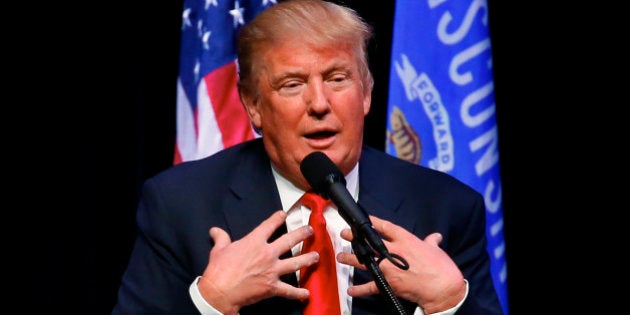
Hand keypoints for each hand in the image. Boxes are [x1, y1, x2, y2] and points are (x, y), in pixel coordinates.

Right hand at [197, 210, 318, 314]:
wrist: (219, 292)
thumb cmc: (218, 270)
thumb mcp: (219, 250)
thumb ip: (221, 238)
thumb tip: (215, 230)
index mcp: (254, 242)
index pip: (269, 225)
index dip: (278, 218)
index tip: (284, 214)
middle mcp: (267, 254)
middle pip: (289, 240)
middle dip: (302, 234)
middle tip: (310, 230)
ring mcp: (272, 270)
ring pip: (295, 263)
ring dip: (308, 259)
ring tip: (316, 256)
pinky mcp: (272, 287)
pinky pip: (289, 290)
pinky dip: (298, 293)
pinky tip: (306, 294)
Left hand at [336, 215, 466, 313]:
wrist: (442, 288)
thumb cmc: (441, 267)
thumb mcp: (436, 250)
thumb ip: (431, 242)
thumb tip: (435, 236)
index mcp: (405, 240)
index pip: (385, 227)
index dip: (372, 222)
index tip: (362, 219)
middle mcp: (393, 251)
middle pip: (369, 242)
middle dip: (355, 238)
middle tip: (345, 234)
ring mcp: (388, 268)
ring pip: (365, 261)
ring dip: (351, 259)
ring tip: (341, 256)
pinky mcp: (388, 283)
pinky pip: (370, 286)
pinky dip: (360, 289)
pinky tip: (350, 290)